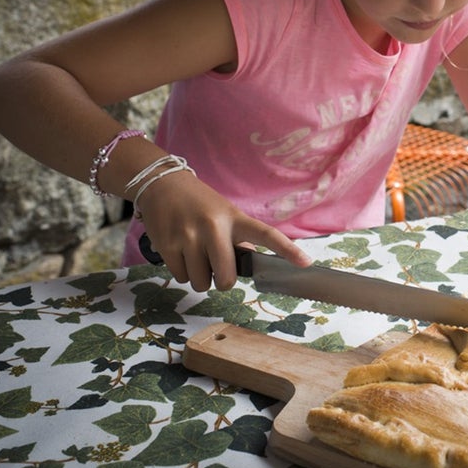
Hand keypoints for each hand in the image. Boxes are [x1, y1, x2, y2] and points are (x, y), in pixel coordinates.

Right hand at [135, 170, 310, 290]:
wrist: (161, 184)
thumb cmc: (199, 204)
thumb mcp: (225, 214)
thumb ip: (239, 239)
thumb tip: (250, 264)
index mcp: (235, 218)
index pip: (266, 234)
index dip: (287, 250)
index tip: (306, 263)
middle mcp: (214, 227)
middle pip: (226, 278)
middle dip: (223, 281)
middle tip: (217, 268)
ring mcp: (189, 236)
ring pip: (201, 282)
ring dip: (199, 276)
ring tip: (194, 253)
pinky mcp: (167, 245)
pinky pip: (181, 277)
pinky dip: (182, 271)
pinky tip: (180, 251)